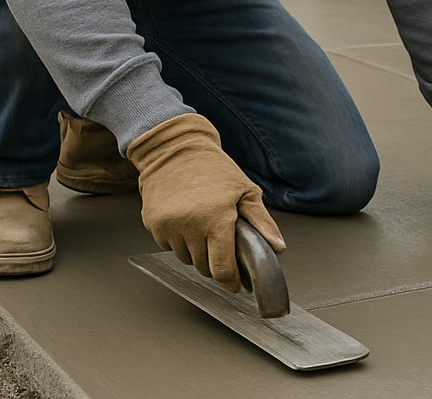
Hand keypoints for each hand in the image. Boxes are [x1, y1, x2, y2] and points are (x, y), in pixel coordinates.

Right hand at [127, 113, 284, 290]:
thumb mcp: (244, 190)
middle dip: (214, 261)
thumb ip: (261, 221)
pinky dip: (178, 239)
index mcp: (216, 219)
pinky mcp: (153, 223)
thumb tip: (278, 247)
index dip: (230, 281)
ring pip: (185, 258)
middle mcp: (190, 226)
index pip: (222, 270)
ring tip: (202, 224)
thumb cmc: (213, 167)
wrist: (175, 147)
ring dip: (196, 250)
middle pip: (203, 268)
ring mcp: (168, 226)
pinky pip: (168, 246)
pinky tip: (185, 218)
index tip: (235, 283)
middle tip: (220, 239)